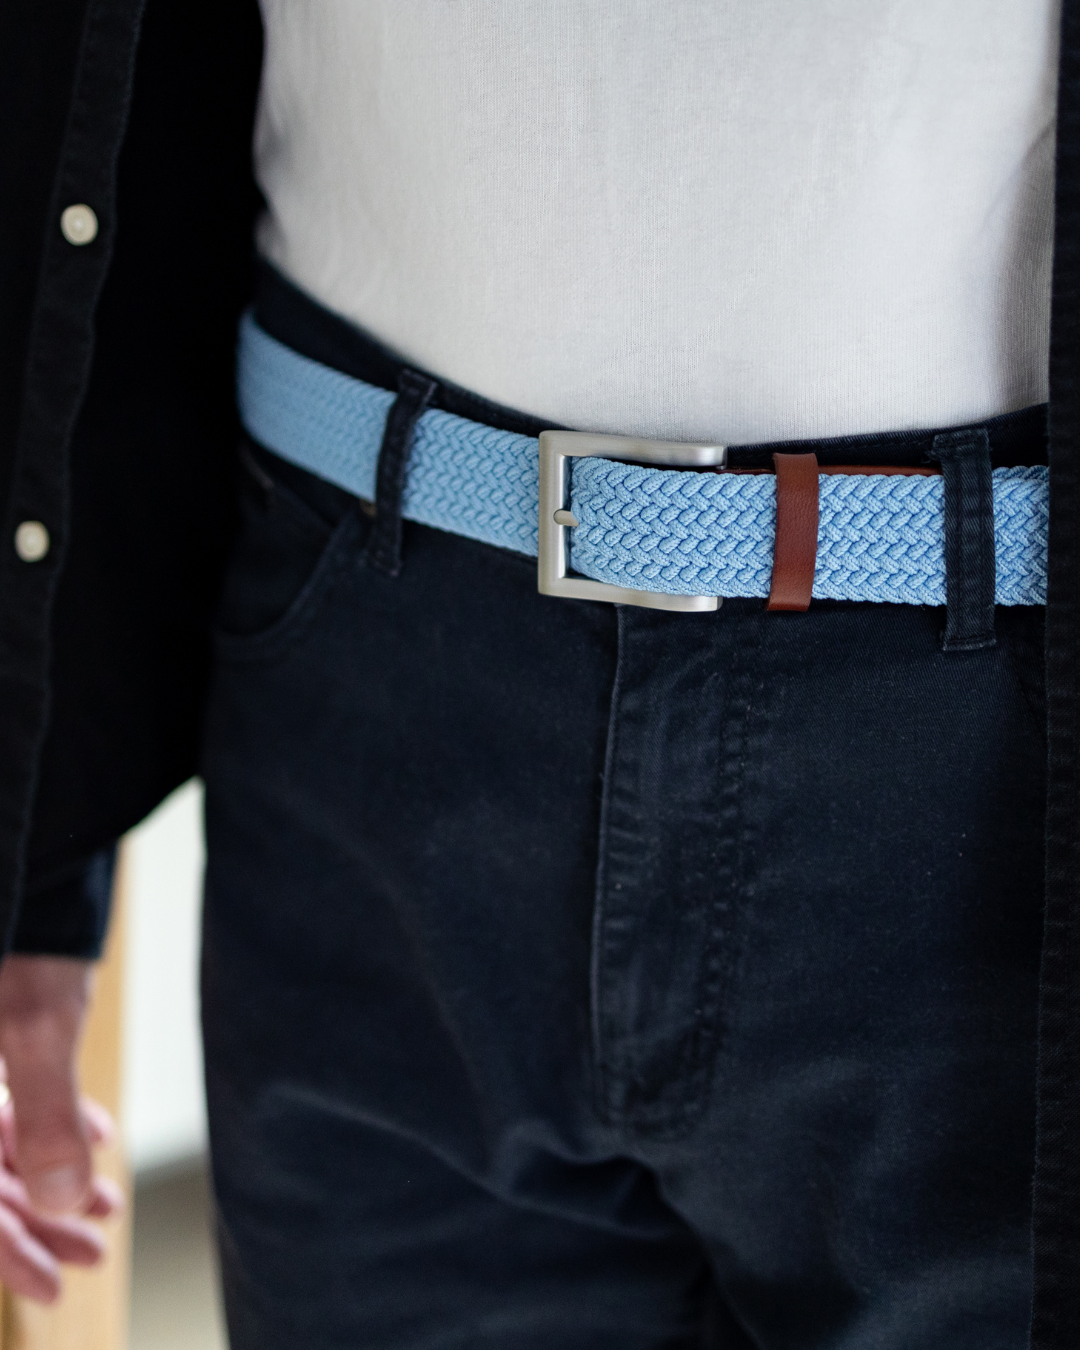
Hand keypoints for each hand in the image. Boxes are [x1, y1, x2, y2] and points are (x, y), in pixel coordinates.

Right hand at [0, 955, 122, 1301]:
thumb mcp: (36, 1028)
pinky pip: (2, 1103)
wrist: (22, 855)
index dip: (7, 1253)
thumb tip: (69, 1202)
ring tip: (107, 1200)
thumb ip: (47, 1115)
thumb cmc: (20, 939)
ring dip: (50, 1175)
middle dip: (39, 1220)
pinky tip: (94, 1137)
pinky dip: (46, 1125)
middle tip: (97, 1250)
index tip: (56, 1285)